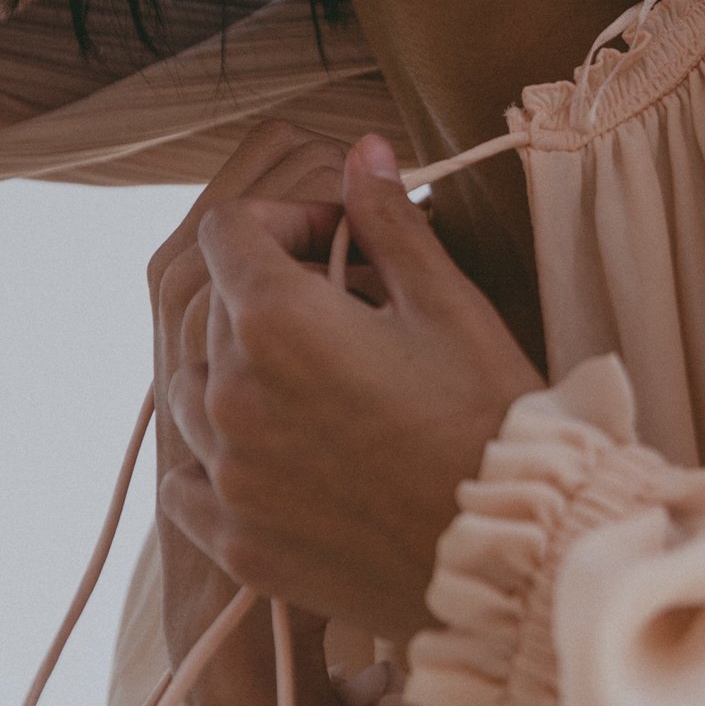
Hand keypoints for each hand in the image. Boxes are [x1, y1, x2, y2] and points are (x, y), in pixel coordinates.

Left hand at [161, 136, 544, 651]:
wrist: (515, 555)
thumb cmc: (492, 420)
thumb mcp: (448, 304)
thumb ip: (388, 221)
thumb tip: (361, 150)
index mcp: (277, 321)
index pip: (228, 231)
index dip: (283, 221)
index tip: (337, 243)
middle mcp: (231, 394)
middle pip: (217, 309)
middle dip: (274, 296)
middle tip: (353, 317)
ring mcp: (229, 474)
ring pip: (192, 392)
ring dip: (238, 375)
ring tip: (316, 389)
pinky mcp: (238, 541)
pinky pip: (189, 480)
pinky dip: (218, 459)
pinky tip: (276, 458)